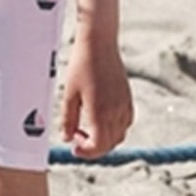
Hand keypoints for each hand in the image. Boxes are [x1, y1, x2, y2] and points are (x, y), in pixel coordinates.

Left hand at [60, 29, 133, 159]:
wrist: (99, 44)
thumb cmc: (82, 66)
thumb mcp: (69, 94)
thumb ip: (68, 119)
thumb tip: (67, 138)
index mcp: (101, 113)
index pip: (99, 146)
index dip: (86, 152)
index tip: (74, 147)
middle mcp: (117, 112)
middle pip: (109, 144)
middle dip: (93, 147)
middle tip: (77, 137)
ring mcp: (125, 105)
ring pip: (119, 135)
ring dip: (104, 139)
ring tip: (87, 128)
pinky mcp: (128, 98)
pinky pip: (126, 123)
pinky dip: (114, 128)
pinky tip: (100, 119)